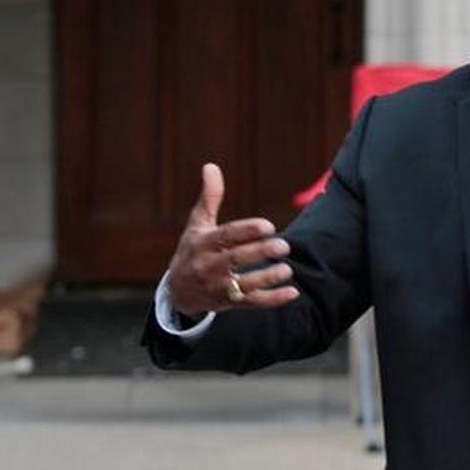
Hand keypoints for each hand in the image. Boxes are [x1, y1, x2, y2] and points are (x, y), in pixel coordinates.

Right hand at [166, 162, 299, 317]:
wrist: (177, 292)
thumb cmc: (192, 249)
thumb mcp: (197, 223)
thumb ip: (209, 197)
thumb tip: (211, 166)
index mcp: (203, 244)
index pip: (226, 237)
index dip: (247, 231)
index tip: (268, 226)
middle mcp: (209, 267)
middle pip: (236, 260)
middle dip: (260, 253)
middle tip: (284, 245)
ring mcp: (219, 287)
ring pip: (244, 285)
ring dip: (267, 278)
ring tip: (287, 269)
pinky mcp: (228, 303)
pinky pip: (251, 303)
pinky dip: (272, 299)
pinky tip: (292, 292)